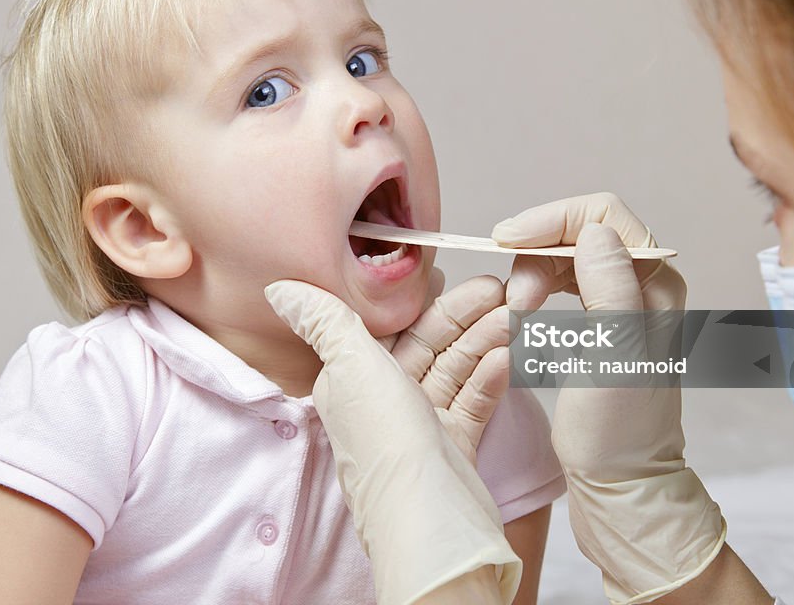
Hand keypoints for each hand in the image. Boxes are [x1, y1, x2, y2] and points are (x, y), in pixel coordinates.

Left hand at [265, 279, 520, 604]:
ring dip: (483, 341)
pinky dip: (489, 378)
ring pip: (453, 369)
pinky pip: (471, 401)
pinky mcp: (451, 447)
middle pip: (427, 344)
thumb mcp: (351, 364)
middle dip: (462, 316)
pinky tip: (508, 358)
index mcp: (350, 380)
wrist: (431, 520)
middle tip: (500, 291)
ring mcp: (419, 426)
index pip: (387, 327)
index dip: (419, 300)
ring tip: (514, 319)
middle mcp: (382, 402)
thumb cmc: (387, 443)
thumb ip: (323, 320)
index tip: (450, 274)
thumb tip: (280, 289)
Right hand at [492, 195, 724, 604]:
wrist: (621, 484)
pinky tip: (523, 312)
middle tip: (515, 297)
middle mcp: (643, 284)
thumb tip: (593, 231)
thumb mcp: (614, 357)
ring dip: (533, 271)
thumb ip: (610, 287)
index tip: (507, 242)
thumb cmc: (618, 431)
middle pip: (581, 231)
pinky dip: (536, 288)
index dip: (552, 219)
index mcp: (656, 284)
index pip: (604, 216)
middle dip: (538, 250)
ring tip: (517, 310)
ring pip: (567, 255)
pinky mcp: (598, 321)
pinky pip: (562, 281)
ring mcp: (620, 302)